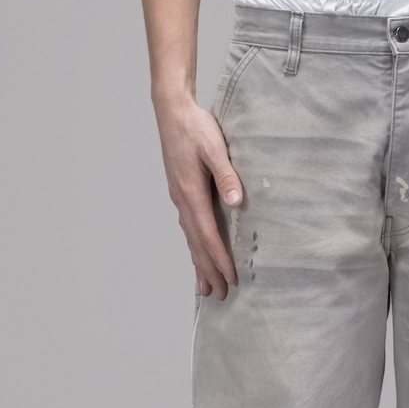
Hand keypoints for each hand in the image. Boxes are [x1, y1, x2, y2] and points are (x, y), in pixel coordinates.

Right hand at [155, 91, 244, 298]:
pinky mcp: (180, 192)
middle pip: (196, 244)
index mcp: (191, 193)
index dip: (219, 259)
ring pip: (190, 239)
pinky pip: (188, 227)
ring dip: (199, 263)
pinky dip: (193, 245)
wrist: (172, 112)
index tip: (231, 279)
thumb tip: (236, 202)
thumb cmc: (194, 127)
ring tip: (206, 288)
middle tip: (221, 296)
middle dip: (209, 271)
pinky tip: (197, 252)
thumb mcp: (215, 147)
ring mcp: (179, 198)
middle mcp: (182, 200)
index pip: (208, 235)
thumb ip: (227, 175)